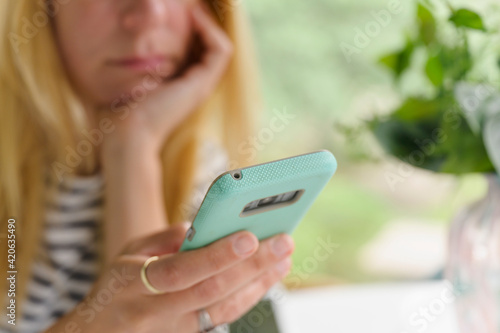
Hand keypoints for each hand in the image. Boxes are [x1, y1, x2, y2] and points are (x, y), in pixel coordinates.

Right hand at [50, 224, 293, 332]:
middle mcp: (158, 310)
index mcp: (136, 282)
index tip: (249, 237)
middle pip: (213, 290)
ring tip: (284, 258)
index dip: (217, 255)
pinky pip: (225, 317)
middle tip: (284, 242)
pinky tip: (268, 278)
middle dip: (253, 265)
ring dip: (260, 282)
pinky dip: (250, 296)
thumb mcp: (129, 252)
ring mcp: (176, 328)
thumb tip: (204, 227)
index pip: (183, 270)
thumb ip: (165, 239)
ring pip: (225, 308)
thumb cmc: (117, 284)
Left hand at [99, 2, 232, 158]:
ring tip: (194, 8)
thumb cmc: (123, 108)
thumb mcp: (132, 78)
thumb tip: (128, 36)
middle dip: (205, 23)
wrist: (128, 132)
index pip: (200, 51)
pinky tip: (194, 17)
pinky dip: (211, 31)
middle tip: (190, 5)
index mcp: (183, 84)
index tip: (181, 11)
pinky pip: (220, 50)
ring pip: (221, 47)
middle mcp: (197, 84)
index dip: (196, 29)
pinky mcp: (202, 84)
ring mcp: (202, 85)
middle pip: (213, 48)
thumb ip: (139, 61)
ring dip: (210, 24)